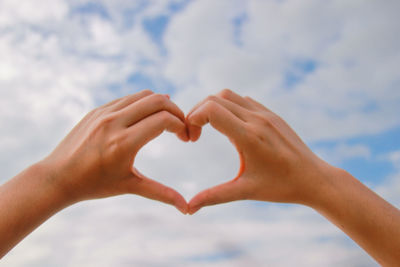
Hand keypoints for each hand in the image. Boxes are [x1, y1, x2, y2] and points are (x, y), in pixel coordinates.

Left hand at [41, 90, 188, 212]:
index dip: (181, 126)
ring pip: (143, 95)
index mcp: (124, 143)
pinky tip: (148, 116)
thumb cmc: (94, 185)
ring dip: (160, 104)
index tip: (185, 137)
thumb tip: (186, 209)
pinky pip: (127, 99)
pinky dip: (143, 103)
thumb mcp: (130, 186)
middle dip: (176, 110)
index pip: (163, 120)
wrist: (58, 177)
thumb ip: (161, 193)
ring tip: (167, 120)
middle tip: (181, 125)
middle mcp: (114, 122)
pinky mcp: (97, 110)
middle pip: (157, 101)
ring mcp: (104, 113)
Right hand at [186, 89, 332, 213]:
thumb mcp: (246, 191)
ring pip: (229, 95)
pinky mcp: (272, 114)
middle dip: (197, 113)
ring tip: (208, 128)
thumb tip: (189, 209)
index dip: (193, 119)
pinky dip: (229, 107)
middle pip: (215, 99)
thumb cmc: (282, 187)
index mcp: (249, 136)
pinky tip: (229, 127)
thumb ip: (214, 196)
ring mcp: (266, 114)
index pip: (211, 110)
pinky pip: (244, 100)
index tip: (192, 139)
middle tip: (194, 135)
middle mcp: (257, 119)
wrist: (315, 179)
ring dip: (212, 107)